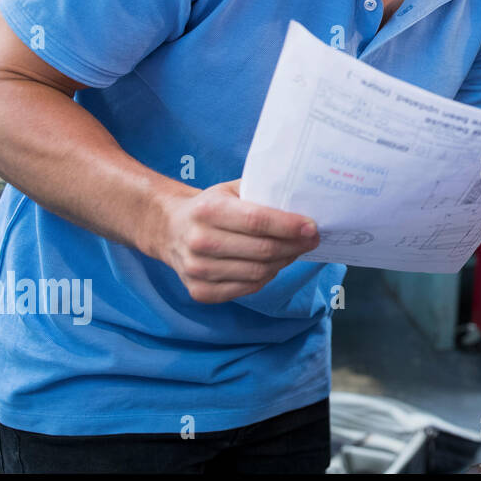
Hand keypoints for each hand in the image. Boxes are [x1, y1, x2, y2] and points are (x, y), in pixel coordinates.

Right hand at [152, 179, 320, 302]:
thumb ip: (261, 193)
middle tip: (312, 240)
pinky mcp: (199, 291)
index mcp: (208, 210)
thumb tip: (304, 200)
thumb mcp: (229, 190)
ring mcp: (197, 269)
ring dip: (283, 262)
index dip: (289, 226)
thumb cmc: (209, 207)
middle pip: (262, 250)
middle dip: (294, 246)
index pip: (258, 221)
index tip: (312, 228)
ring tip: (294, 251)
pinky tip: (273, 265)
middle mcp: (199, 241)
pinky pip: (246, 289)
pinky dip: (266, 278)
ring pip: (258, 272)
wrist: (168, 229)